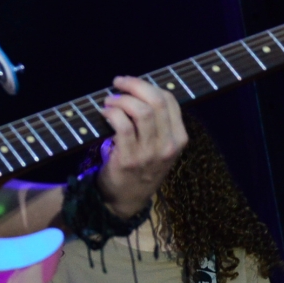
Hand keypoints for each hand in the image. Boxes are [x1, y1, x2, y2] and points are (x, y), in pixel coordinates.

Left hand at [96, 76, 187, 217]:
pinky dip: (112, 113)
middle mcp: (168, 145)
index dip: (148, 85)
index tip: (130, 83)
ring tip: (109, 101)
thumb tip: (138, 90)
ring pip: (141, 112)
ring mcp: (149, 154)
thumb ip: (158, 123)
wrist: (126, 199)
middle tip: (118, 83)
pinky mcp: (129, 160)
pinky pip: (122, 126)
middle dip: (135, 86)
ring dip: (121, 100)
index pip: (170, 101)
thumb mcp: (160, 147)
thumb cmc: (141, 167)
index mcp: (179, 138)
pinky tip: (104, 113)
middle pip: (157, 102)